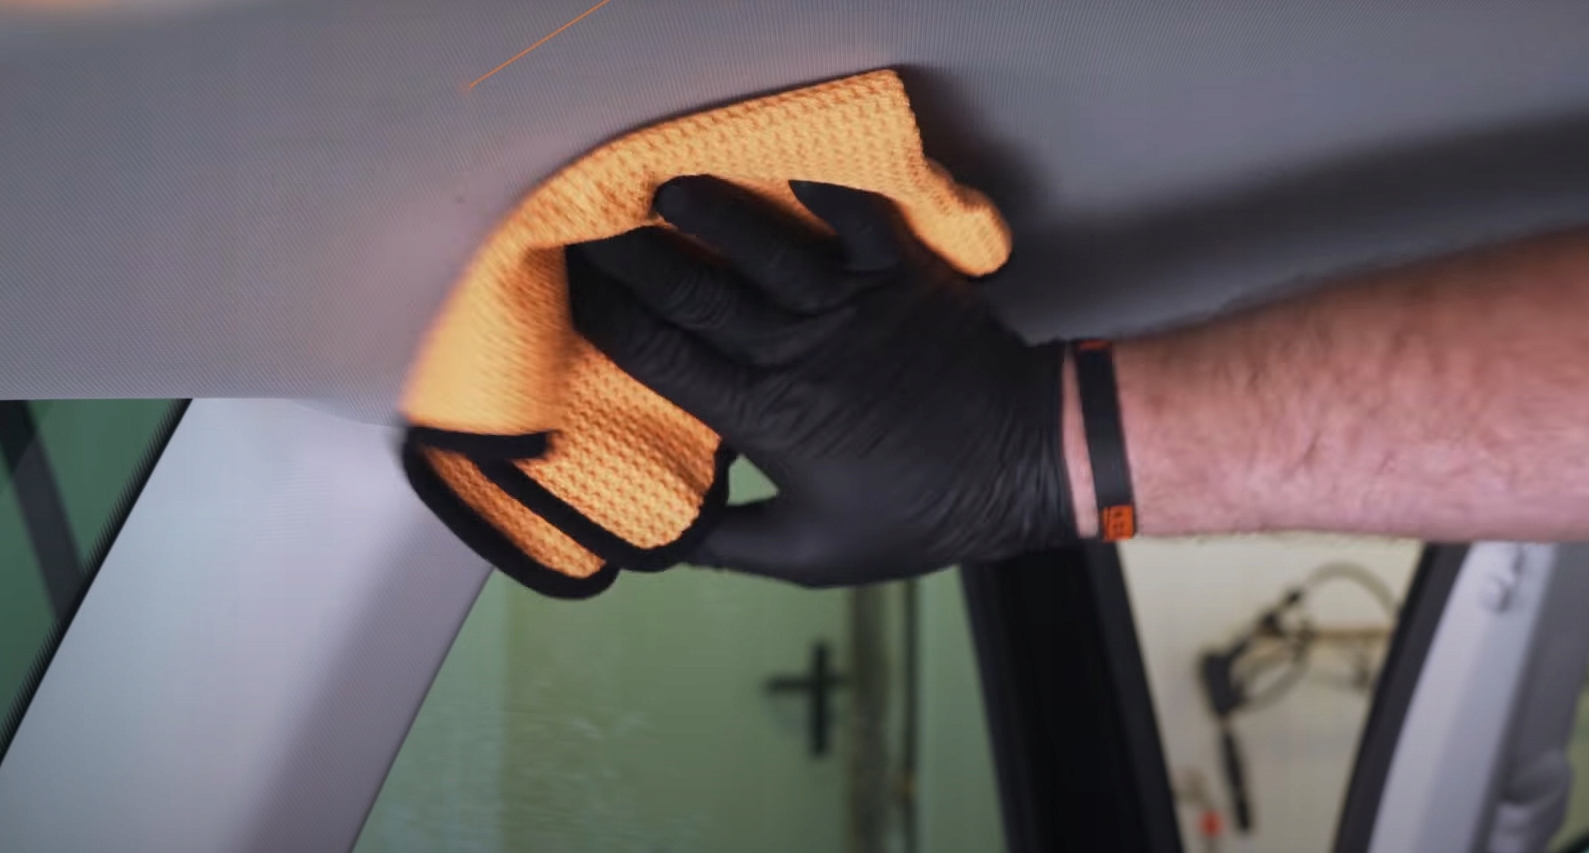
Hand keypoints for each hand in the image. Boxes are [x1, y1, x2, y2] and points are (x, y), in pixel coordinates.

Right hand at [568, 176, 1076, 586]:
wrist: (1023, 464)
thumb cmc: (919, 514)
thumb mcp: (814, 556)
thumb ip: (730, 546)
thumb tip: (661, 539)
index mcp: (765, 416)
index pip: (664, 358)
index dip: (608, 322)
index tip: (565, 294)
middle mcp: (797, 350)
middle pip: (696, 291)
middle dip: (634, 257)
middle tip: (587, 229)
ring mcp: (850, 306)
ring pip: (764, 246)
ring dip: (712, 212)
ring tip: (665, 187)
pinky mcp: (900, 276)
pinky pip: (856, 219)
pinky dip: (823, 190)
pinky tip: (788, 169)